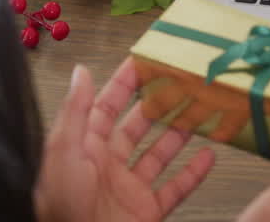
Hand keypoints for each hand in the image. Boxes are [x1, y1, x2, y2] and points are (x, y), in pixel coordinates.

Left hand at [35, 59, 215, 221]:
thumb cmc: (60, 210)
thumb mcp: (63, 154)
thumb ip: (75, 112)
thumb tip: (81, 74)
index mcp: (84, 149)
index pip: (106, 107)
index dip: (125, 83)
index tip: (144, 62)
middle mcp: (107, 166)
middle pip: (138, 127)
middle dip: (159, 104)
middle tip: (181, 83)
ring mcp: (128, 189)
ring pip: (159, 153)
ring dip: (180, 133)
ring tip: (200, 112)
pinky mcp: (146, 211)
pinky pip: (175, 189)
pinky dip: (194, 173)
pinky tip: (209, 156)